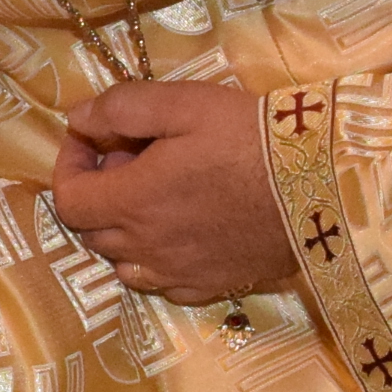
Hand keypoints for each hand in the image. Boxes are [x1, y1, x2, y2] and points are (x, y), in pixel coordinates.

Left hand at [50, 82, 292, 301]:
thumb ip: (122, 108)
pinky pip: (163, 282)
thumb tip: (78, 119)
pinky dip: (156, 257)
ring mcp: (179, 274)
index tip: (91, 138)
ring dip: (125, 227)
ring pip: (124, 260)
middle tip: (132, 154)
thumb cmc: (251, 138)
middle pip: (92, 230)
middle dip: (99, 190)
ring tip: (158, 192)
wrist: (323, 186)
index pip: (68, 200)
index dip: (68, 166)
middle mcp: (146, 249)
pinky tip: (184, 228)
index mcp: (132, 203)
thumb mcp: (184, 104)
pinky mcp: (212, 287)